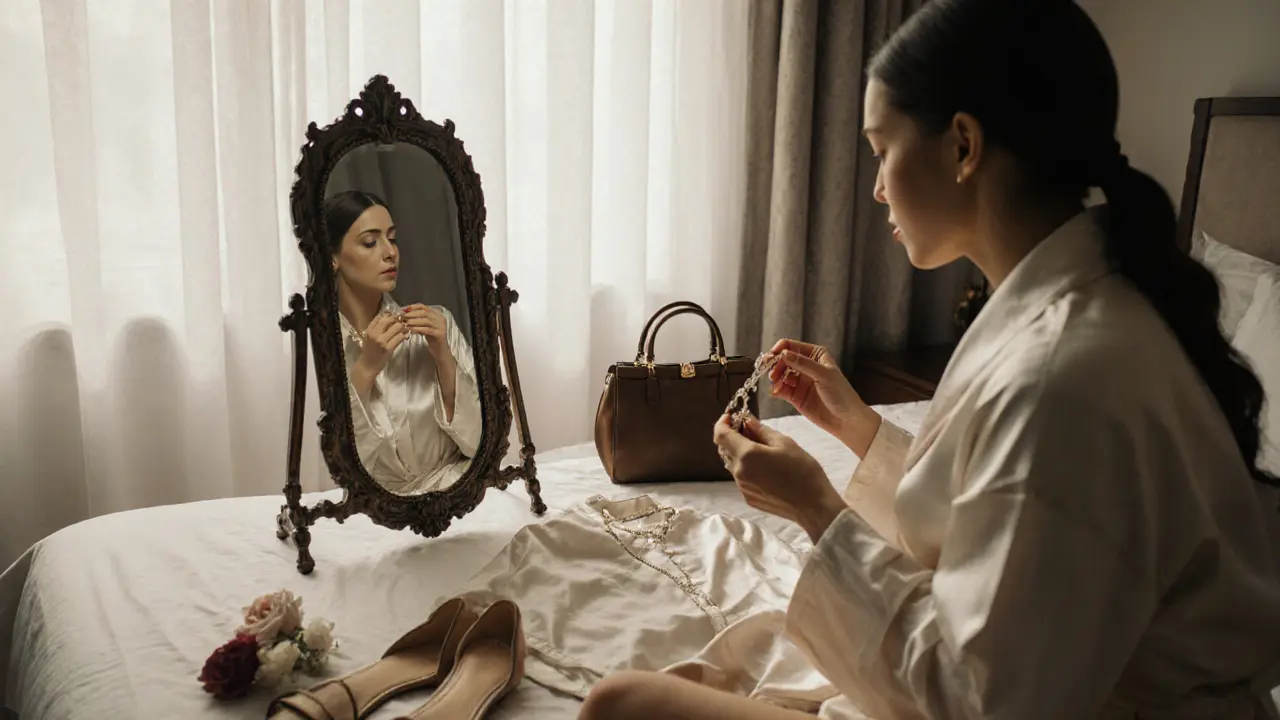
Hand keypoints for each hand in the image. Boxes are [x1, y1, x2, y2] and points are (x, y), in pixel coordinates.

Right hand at [354, 312, 407, 376]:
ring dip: (403, 327)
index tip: (396, 315)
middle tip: (404, 321)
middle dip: (398, 319)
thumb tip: (388, 316)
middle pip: (389, 320)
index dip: (390, 314)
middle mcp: (375, 334)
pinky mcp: (388, 348)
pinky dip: (404, 336)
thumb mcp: (369, 337)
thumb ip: (376, 328)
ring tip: (406, 329)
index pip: (380, 316)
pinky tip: (405, 337)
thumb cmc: (369, 351)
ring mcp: (382, 341)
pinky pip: (399, 337)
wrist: (367, 366)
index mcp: (369, 330)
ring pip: (397, 327)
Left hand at [400, 304, 452, 362]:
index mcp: (437, 314)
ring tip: (405, 323)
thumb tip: (403, 315)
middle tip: (402, 317)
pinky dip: (418, 329)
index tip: (402, 310)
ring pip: (426, 320)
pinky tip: (411, 330)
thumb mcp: (424, 326)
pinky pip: (427, 330)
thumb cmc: (431, 338)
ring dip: (414, 321)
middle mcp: (440, 318)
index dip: (411, 307)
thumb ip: (417, 320)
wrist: (440, 350)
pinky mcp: (440, 334)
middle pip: (424, 312)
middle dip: (411, 314)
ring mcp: (441, 326)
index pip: (423, 306)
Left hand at [713, 414, 846, 542]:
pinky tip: (766, 468)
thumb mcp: (784, 443)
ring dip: (740, 453)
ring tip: (762, 450)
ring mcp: (742, 487)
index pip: (721, 434)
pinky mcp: (748, 498)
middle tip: (751, 430)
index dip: (723, 423)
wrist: (813, 505)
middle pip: (725, 449)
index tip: (731, 417)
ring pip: (733, 463)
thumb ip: (760, 429)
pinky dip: (747, 467)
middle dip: (734, 437)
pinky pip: (741, 477)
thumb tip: (747, 420)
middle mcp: (739, 472)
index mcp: (747, 455)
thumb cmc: (803, 471)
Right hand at [765, 338, 880, 456]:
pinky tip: (775, 392)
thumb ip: (803, 364)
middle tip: (771, 373)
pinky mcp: (794, 395)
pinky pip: (780, 389)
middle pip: (782, 359)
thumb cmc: (841, 394)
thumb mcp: (823, 375)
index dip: (779, 349)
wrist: (846, 420)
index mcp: (815, 355)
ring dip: (774, 377)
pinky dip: (775, 389)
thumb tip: (783, 353)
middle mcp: (805, 365)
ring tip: (776, 384)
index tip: (771, 357)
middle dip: (775, 364)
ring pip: (779, 374)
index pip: (791, 346)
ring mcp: (799, 380)